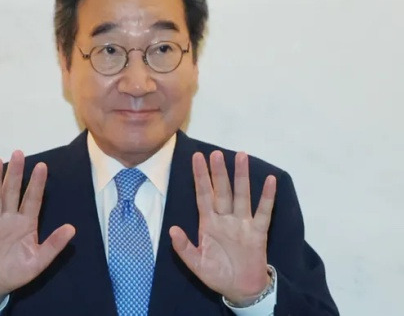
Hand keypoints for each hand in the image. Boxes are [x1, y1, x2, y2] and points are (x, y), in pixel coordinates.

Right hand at [0, 151, 75, 310]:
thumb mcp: (40, 260)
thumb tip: (72, 228)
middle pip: (13, 191)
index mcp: (27, 222)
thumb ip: (54, 244)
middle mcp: (10, 217)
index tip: (43, 166)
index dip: (37, 183)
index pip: (33, 198)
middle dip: (16, 173)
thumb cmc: (17, 272)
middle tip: (19, 153)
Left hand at [169, 151, 275, 304]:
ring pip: (241, 195)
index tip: (196, 158)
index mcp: (209, 223)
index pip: (203, 194)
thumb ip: (184, 248)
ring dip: (241, 176)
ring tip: (241, 156)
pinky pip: (264, 212)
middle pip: (222, 190)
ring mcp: (242, 223)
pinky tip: (270, 180)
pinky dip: (267, 197)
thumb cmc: (217, 274)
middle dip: (218, 172)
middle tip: (216, 153)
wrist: (240, 289)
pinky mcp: (258, 232)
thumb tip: (172, 230)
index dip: (200, 177)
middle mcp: (225, 218)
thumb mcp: (196, 264)